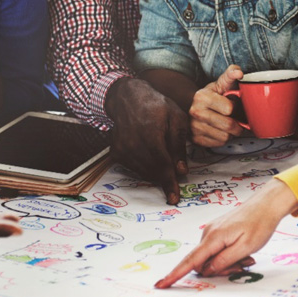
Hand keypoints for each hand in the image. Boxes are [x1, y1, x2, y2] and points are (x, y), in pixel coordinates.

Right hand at [105, 78, 189, 204]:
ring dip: (156, 172)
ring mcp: (122, 149)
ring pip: (143, 172)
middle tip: (175, 177)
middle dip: (165, 177)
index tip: (174, 198)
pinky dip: (145, 167)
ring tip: (163, 160)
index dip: (169, 183)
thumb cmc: (157, 106)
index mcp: (151, 133)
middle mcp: (133, 143)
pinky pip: (133, 168)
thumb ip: (179, 145)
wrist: (128, 98)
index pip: (162, 165)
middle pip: (152, 171)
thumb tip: (181, 171)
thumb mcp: (176, 118)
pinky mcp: (116, 152)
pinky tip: (150, 155)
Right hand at [155, 180, 297, 287]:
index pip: (190, 261)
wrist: (266, 204)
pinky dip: (228, 255)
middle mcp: (208, 233)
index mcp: (213, 237)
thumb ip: (224, 261)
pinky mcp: (218, 231)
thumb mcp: (245, 247)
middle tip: (243, 266)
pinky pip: (217, 250)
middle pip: (203, 262)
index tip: (161, 284)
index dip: (175, 274)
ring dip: (226, 262)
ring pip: (211, 257)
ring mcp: (212, 231)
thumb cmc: (259, 223)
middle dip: (219, 269)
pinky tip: (244, 251)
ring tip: (247, 257)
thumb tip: (206, 271)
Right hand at [189, 65, 244, 146]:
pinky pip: (218, 144)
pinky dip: (222, 138)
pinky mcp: (196, 140)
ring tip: (226, 123)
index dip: (235, 107)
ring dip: (230, 132)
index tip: (231, 104)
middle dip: (237, 124)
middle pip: (229, 126)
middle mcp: (195, 112)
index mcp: (202, 97)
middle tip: (234, 118)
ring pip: (225, 137)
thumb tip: (239, 72)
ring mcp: (194, 128)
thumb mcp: (219, 84)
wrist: (191, 106)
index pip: (229, 109)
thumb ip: (230, 75)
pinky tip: (219, 130)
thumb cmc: (210, 96)